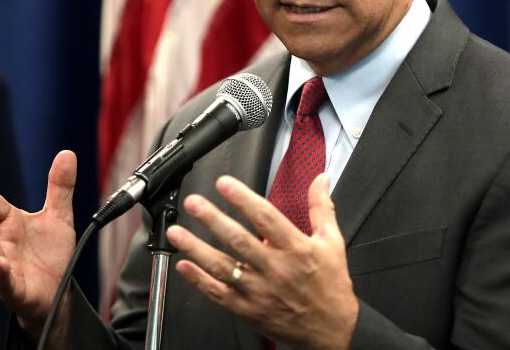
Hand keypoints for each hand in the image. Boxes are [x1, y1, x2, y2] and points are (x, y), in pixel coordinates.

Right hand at [0, 150, 77, 340]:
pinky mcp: (14, 288)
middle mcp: (2, 243)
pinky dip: (1, 273)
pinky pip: (4, 281)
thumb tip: (67, 153)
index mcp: (10, 224)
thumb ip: (60, 188)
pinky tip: (2, 264)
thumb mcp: (59, 217)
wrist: (58, 290)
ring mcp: (5, 266)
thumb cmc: (50, 253)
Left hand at [166, 173, 357, 349]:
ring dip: (196, 248)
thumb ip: (322, 207)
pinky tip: (183, 266)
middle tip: (194, 203)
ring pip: (223, 267)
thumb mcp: (332, 242)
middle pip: (239, 240)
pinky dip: (199, 280)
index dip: (244, 199)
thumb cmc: (330, 285)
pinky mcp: (249, 310)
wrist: (331, 331)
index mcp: (297, 249)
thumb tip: (320, 179)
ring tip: (177, 232)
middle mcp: (276, 269)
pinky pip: (219, 294)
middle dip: (213, 219)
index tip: (225, 184)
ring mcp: (259, 291)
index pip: (266, 218)